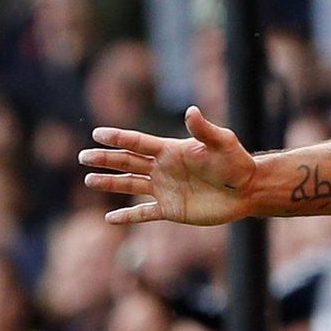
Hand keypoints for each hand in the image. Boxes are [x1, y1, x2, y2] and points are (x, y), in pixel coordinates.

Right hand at [82, 106, 256, 226]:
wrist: (248, 189)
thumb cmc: (237, 162)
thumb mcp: (222, 143)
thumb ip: (204, 130)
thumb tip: (191, 110)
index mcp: (170, 150)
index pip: (139, 142)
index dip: (119, 138)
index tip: (97, 133)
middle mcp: (163, 168)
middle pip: (128, 161)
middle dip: (105, 159)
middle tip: (83, 156)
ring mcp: (165, 189)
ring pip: (131, 184)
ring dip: (110, 183)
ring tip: (89, 180)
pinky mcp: (172, 209)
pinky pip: (145, 213)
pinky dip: (128, 216)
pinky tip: (110, 219)